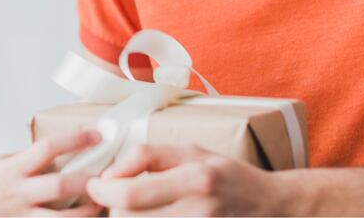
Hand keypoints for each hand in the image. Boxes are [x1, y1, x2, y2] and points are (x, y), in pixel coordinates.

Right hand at [0, 130, 103, 215]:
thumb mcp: (1, 162)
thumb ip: (28, 160)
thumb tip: (57, 154)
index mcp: (15, 168)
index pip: (48, 148)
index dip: (75, 140)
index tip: (96, 135)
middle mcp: (19, 192)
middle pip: (61, 186)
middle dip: (88, 183)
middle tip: (109, 179)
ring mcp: (20, 215)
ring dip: (85, 213)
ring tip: (102, 207)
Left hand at [85, 143, 289, 215]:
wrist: (267, 205)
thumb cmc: (225, 174)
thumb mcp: (190, 151)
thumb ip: (147, 156)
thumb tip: (111, 173)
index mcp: (194, 180)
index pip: (129, 195)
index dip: (102, 191)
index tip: (96, 184)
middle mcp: (197, 213)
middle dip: (112, 207)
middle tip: (116, 195)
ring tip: (135, 207)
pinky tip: (150, 216)